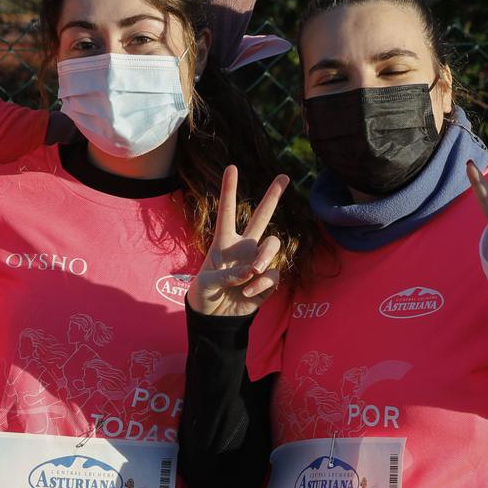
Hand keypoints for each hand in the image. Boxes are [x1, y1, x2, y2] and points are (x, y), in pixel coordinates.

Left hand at [188, 167, 289, 315]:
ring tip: (253, 270)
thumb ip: (226, 274)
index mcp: (223, 242)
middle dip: (273, 196)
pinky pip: (272, 274)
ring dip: (265, 257)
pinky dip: (261, 283)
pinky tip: (248, 292)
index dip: (229, 189)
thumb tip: (250, 271)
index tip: (232, 167)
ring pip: (273, 245)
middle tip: (284, 176)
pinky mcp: (267, 280)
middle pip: (262, 217)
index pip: (227, 211)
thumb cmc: (204, 296)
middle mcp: (244, 247)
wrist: (215, 319)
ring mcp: (257, 262)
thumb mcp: (205, 283)